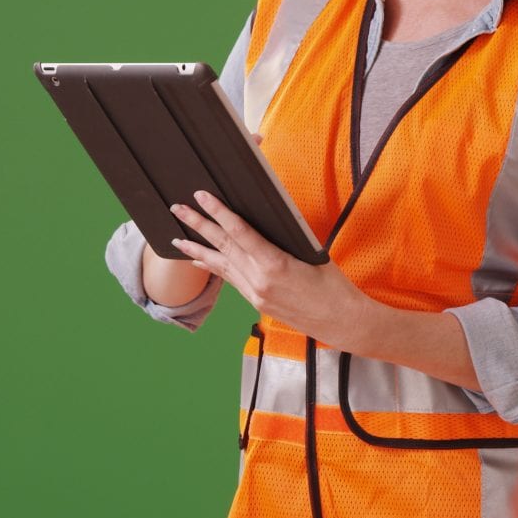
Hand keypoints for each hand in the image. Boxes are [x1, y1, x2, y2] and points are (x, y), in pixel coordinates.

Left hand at [169, 189, 369, 344]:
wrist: (340, 321)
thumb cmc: (333, 286)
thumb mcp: (312, 253)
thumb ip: (284, 238)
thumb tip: (264, 220)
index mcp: (274, 264)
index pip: (239, 232)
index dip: (218, 212)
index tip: (202, 196)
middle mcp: (259, 280)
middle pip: (222, 246)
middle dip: (198, 226)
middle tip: (178, 209)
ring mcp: (255, 293)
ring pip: (221, 265)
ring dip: (197, 249)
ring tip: (177, 238)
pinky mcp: (256, 302)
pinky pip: (229, 279)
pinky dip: (213, 267)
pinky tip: (200, 261)